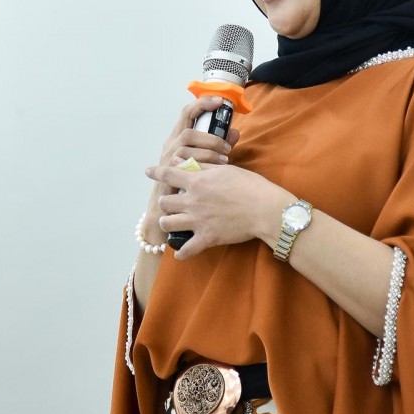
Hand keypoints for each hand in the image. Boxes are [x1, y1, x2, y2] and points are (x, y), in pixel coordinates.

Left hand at [147, 161, 289, 259]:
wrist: (265, 209)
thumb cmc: (249, 185)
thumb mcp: (225, 169)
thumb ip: (201, 166)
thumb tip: (181, 161)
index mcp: (197, 181)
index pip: (168, 174)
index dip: (156, 172)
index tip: (148, 171)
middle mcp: (193, 200)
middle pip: (164, 202)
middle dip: (166, 202)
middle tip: (173, 203)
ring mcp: (198, 221)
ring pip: (167, 224)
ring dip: (168, 223)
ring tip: (175, 223)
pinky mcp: (207, 238)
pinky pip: (186, 250)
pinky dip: (182, 252)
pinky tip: (181, 252)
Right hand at [158, 96, 241, 167]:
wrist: (168, 201)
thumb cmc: (188, 175)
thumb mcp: (204, 156)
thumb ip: (219, 145)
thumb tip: (234, 132)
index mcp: (178, 136)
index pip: (187, 113)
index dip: (202, 104)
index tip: (219, 101)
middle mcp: (171, 145)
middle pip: (188, 133)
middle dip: (211, 139)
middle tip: (227, 148)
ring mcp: (168, 159)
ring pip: (186, 150)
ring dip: (208, 154)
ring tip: (223, 162)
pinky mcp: (168, 175)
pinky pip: (185, 168)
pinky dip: (201, 168)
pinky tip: (213, 173)